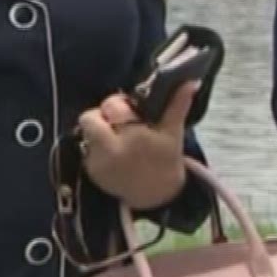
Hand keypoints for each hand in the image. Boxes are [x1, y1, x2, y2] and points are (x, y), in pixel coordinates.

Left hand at [80, 80, 195, 210]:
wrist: (156, 194)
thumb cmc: (166, 159)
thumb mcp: (173, 132)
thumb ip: (177, 104)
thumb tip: (190, 82)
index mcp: (132, 135)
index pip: (110, 106)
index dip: (117, 104)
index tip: (128, 109)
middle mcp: (111, 149)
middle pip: (88, 118)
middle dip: (100, 116)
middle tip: (116, 123)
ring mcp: (98, 162)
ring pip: (86, 133)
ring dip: (99, 132)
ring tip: (116, 138)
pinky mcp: (90, 172)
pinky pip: (86, 149)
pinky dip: (97, 148)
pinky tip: (114, 154)